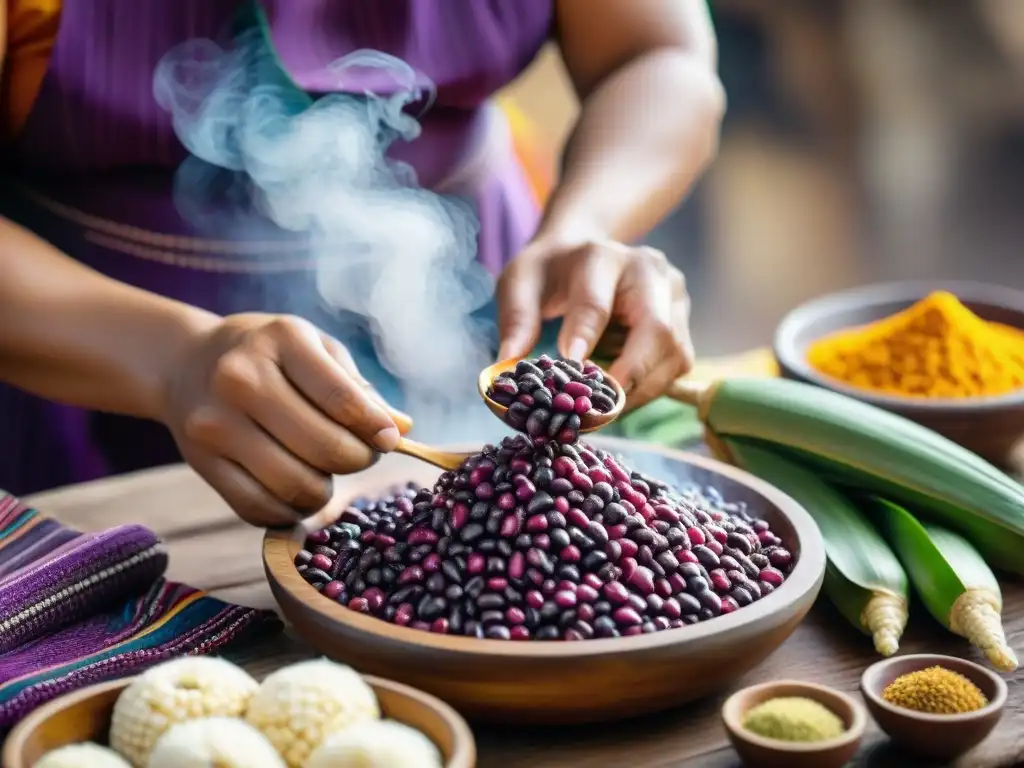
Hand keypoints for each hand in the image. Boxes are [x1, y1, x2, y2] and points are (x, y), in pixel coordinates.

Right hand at [161, 313, 410, 526]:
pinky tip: (297, 489)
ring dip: (326, 490)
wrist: (187, 363)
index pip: (343, 399)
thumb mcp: (317, 350)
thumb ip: (359, 389)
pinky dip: (291, 511)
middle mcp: (241, 379)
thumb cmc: (271, 356)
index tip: (389, 439)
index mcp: (281, 340)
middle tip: (360, 454)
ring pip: (296, 487)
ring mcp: (216, 423)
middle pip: (325, 448)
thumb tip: (402, 429)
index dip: (376, 429)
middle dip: (358, 460)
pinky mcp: (202, 463)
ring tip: (325, 471)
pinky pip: (261, 509)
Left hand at [496, 237, 693, 408]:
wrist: (583, 251)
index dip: (586, 337)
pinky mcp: (682, 320)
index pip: (596, 302)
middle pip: (656, 330)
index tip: (571, 367)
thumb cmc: (549, 272)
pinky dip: (650, 387)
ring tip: (605, 410)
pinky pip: (676, 364)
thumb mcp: (520, 282)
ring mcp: (673, 295)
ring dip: (642, 390)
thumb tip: (508, 366)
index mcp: (601, 257)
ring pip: (674, 354)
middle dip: (630, 376)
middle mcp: (649, 271)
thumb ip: (516, 319)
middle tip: (600, 411)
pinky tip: (621, 396)